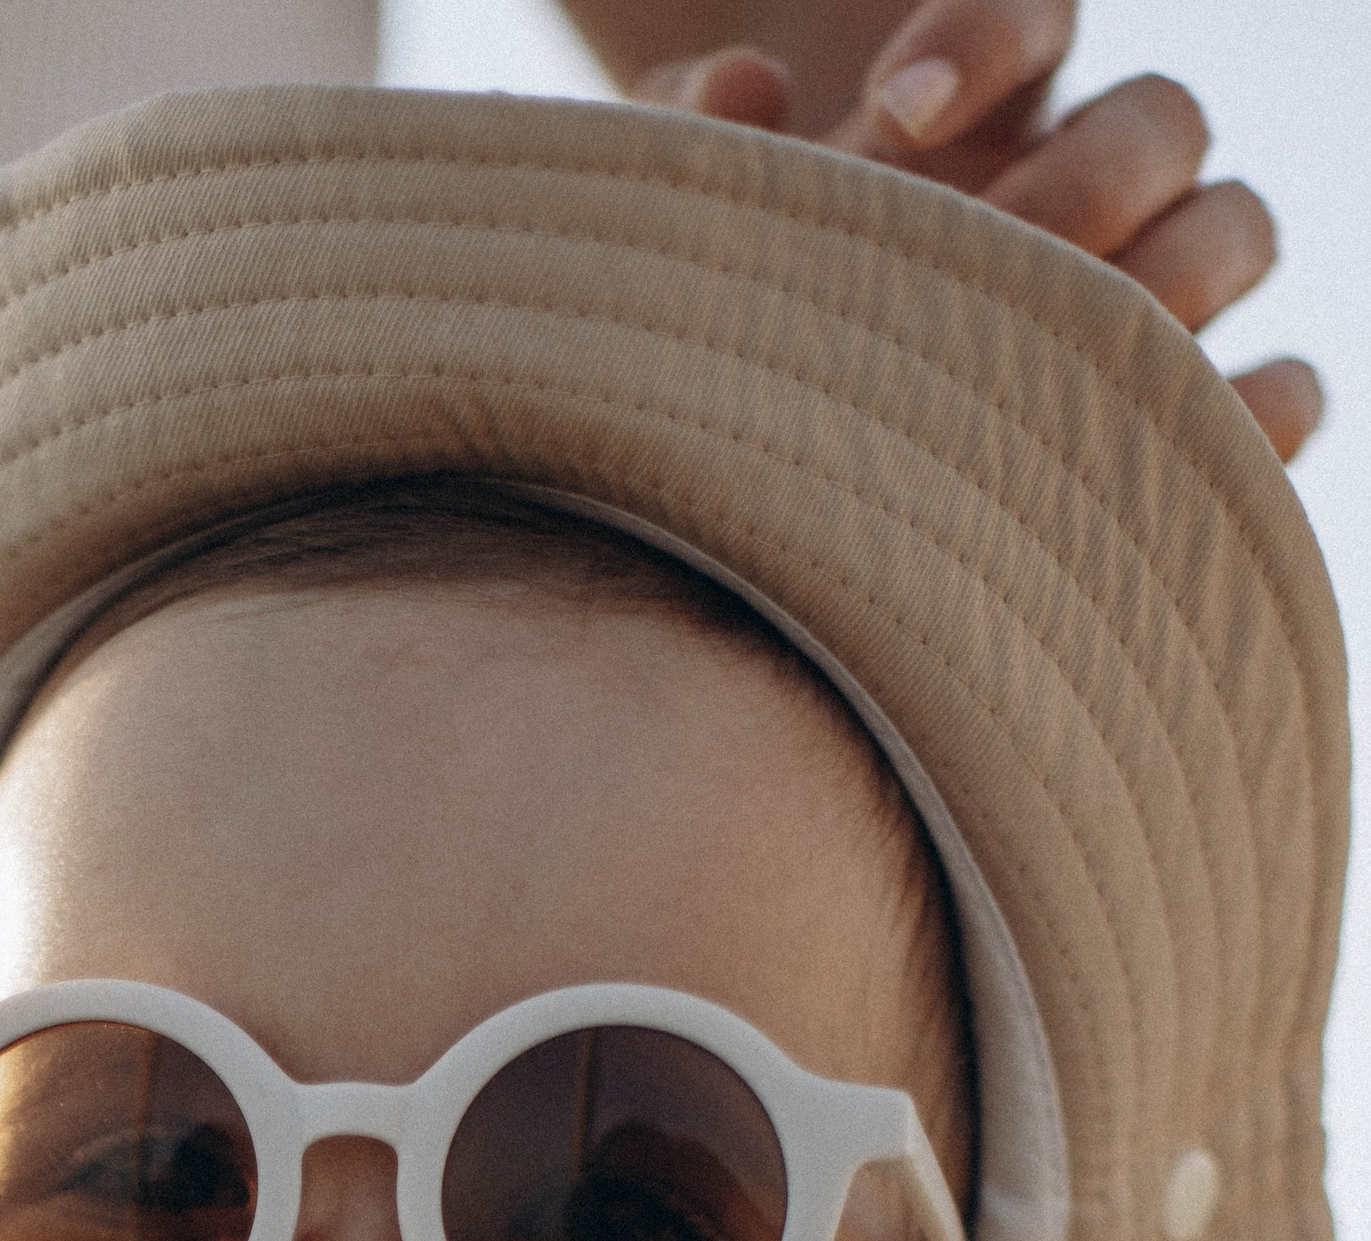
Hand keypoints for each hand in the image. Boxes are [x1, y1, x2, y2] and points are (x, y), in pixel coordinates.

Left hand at [634, 4, 1320, 462]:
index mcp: (983, 112)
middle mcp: (1083, 185)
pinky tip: (1183, 451)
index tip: (895, 111)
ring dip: (1178, 278)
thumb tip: (744, 91)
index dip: (986, 39)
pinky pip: (1279, 389)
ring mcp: (1147, 294)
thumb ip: (690, 132)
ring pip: (1235, 227)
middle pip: (1162, 121)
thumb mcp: (695, 221)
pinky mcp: (1179, 419)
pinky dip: (1252, 411)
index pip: (1038, 13)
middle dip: (1086, 181)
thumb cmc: (739, 319)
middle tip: (991, 254)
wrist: (766, 467)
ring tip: (1068, 358)